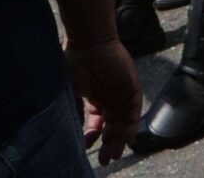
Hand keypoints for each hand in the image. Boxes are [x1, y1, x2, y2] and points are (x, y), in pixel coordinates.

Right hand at [68, 38, 142, 163]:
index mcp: (94, 97)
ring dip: (120, 139)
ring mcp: (121, 92)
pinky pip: (133, 110)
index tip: (86, 147)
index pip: (97, 123)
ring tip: (114, 155)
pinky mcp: (132, 88)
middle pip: (112, 125)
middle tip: (105, 160)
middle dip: (109, 144)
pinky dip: (130, 125)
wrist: (88, 42)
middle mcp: (109, 97)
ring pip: (123, 121)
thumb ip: (73, 111)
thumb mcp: (70, 91)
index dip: (93, 136)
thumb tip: (70, 133)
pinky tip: (127, 139)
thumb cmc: (74, 62)